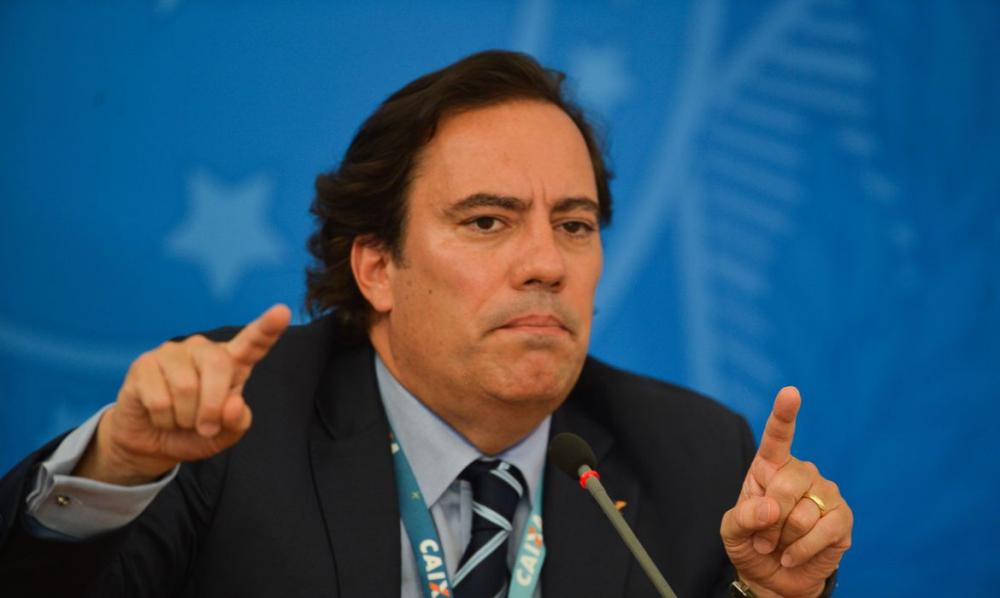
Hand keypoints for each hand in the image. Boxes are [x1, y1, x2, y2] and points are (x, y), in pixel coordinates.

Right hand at [74, 304, 291, 485]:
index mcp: (232, 363)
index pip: (253, 343)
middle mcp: (203, 350)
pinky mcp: (144, 364)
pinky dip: (163, 420)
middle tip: (205, 427)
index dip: (267, 329)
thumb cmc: (195, 433)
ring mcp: (172, 353)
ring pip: (186, 388)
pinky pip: (160, 400)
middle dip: (212, 407)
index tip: (282, 313)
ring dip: (185, 418)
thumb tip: (232, 404)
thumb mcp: (225, 435)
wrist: (153, 443)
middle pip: (219, 367)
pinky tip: (159, 416)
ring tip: (179, 419)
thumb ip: (238, 422)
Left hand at [720, 387, 852, 597]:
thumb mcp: (732, 531)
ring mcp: (825, 494)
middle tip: (763, 537)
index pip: (778, 436)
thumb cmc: (752, 544)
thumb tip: (772, 508)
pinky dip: (802, 551)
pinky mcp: (842, 518)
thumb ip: (743, 516)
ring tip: (780, 545)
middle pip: (785, 486)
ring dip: (783, 540)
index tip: (790, 393)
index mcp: (771, 467)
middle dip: (768, 520)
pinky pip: (823, 532)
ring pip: (802, 515)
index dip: (784, 414)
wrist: (775, 577)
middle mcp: (802, 473)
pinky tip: (794, 556)